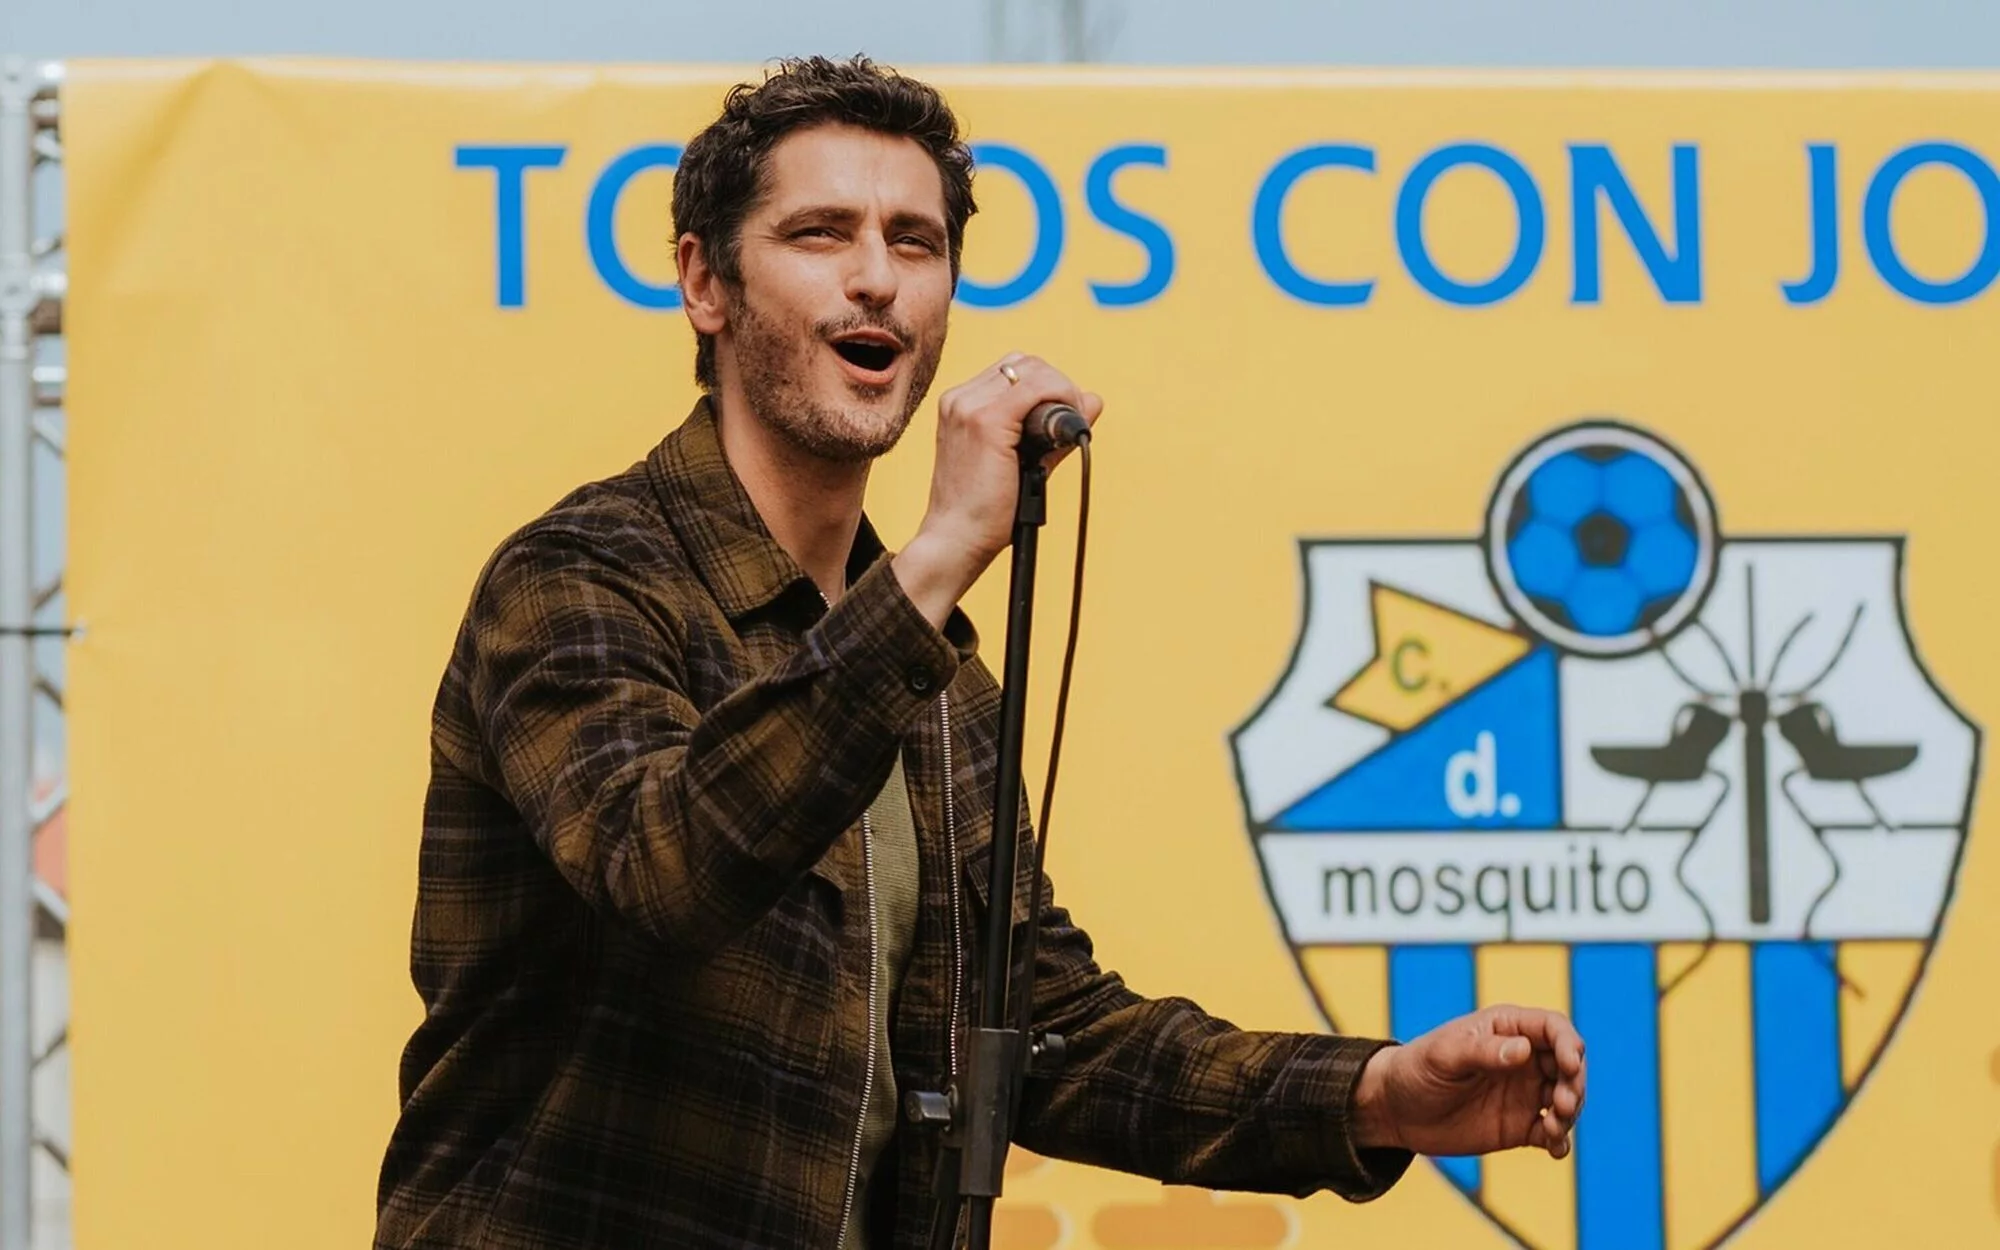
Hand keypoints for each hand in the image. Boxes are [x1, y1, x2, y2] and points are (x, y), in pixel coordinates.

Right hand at [892, 353, 1102, 625]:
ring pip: (1034, 370)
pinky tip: (1063, 425)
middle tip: (1069, 422)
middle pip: (1025, 363)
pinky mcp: (986, 421)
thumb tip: (1092, 400)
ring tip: (1065, 428)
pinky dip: (1060, 398)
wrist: (955, 539)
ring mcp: (970, 407)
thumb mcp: (1017, 460)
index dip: (1046, 386)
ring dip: (1062, 391)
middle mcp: (960, 399)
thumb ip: (1051, 430)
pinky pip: (1037, 389)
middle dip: (1057, 385)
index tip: (1061, 417)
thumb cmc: (981, 510)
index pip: (1013, 370)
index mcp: (960, 405)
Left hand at [1351, 1005, 1584, 1159]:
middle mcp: (1523, 1059)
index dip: (1568, 1044)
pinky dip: (1560, 1140)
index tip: (1570, 1065)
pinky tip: (1555, 1149)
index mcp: (1506, 1028)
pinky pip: (1552, 1132)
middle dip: (1574, 1083)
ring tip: (1554, 1128)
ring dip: (1570, 1113)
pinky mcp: (1521, 1126)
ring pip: (1566, 1098)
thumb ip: (1483, 1051)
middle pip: (1568, 1065)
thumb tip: (1524, 1050)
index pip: (1552, 1028)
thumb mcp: (1444, 1055)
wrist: (1396, 1109)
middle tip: (1561, 1104)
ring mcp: (1524, 1093)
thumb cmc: (1415, 1069)